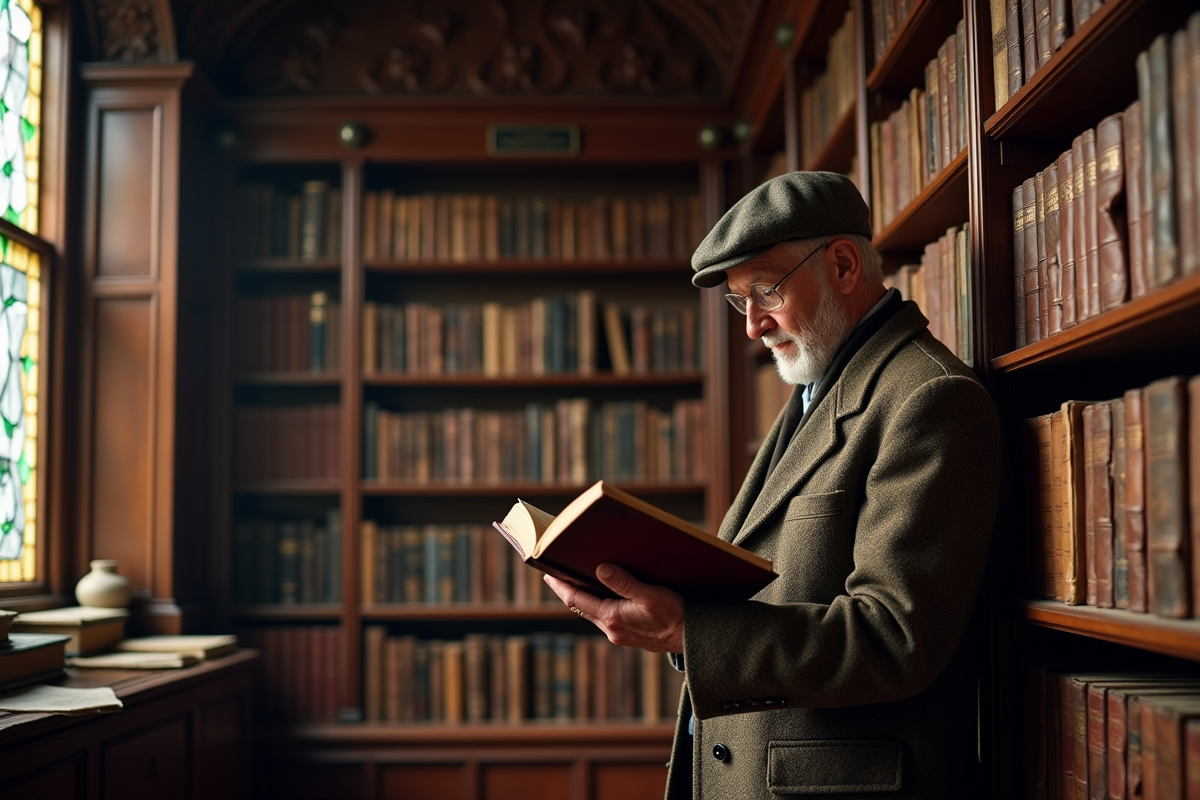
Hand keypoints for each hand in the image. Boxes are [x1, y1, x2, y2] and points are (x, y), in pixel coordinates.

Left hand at [544, 564, 683, 652]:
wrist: (691, 640)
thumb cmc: (674, 616)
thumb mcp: (650, 595)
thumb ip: (624, 583)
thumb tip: (600, 569)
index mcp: (612, 618)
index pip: (577, 600)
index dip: (561, 587)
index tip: (548, 575)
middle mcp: (611, 629)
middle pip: (581, 607)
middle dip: (568, 591)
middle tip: (556, 575)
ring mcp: (619, 635)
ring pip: (593, 613)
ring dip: (583, 599)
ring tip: (576, 582)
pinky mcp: (627, 635)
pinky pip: (605, 618)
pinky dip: (598, 605)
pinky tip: (602, 596)